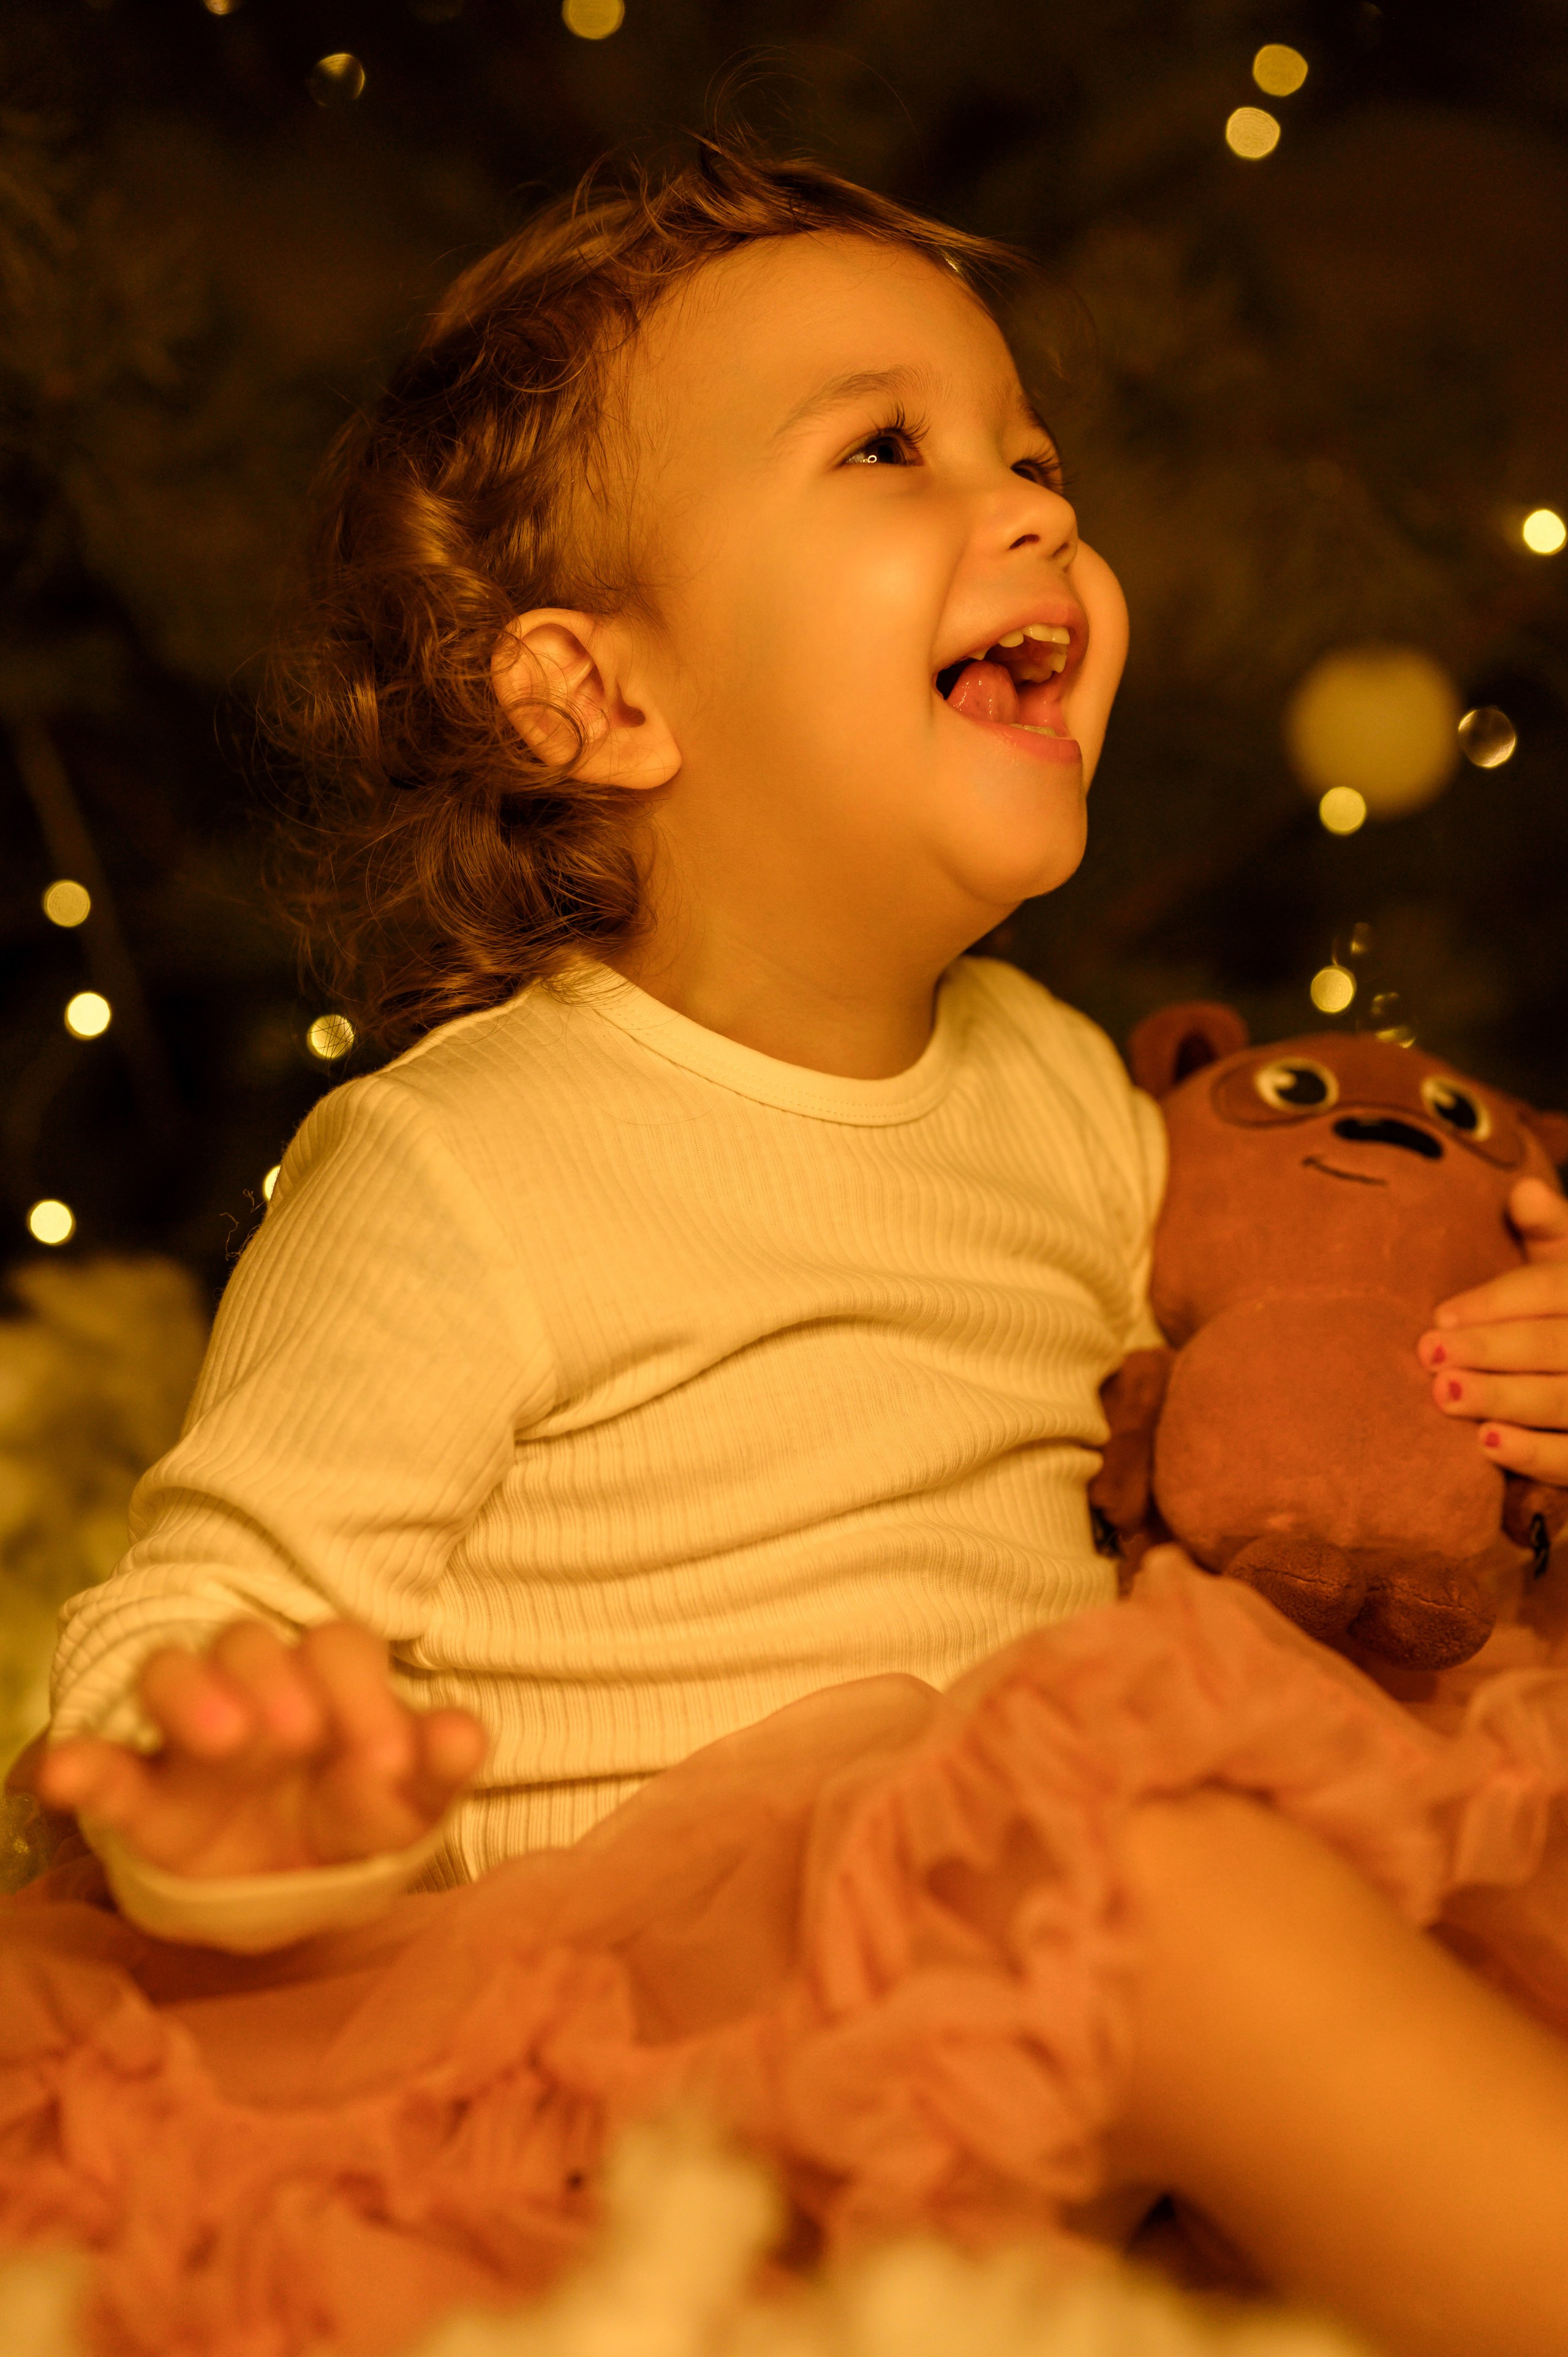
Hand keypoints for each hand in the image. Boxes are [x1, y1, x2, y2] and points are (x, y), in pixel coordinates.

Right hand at [33, 1618, 488, 1879]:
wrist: (295, 1889)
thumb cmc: (356, 1819)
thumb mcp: (407, 1802)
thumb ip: (437, 1766)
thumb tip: (465, 1735)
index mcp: (327, 1683)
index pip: (338, 1648)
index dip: (365, 1693)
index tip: (390, 1762)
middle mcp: (254, 1692)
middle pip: (251, 1646)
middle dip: (274, 1680)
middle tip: (300, 1736)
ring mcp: (190, 1740)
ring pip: (174, 1677)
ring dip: (190, 1696)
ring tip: (222, 1739)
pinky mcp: (141, 1799)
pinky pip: (105, 1766)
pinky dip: (83, 1765)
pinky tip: (65, 1776)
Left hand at [1419, 1177, 1567, 1487]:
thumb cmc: (1561, 1308)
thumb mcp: (1562, 1262)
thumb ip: (1546, 1230)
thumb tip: (1524, 1190)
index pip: (1553, 1290)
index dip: (1498, 1303)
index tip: (1439, 1316)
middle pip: (1559, 1344)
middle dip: (1494, 1351)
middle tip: (1430, 1356)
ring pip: (1567, 1400)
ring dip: (1506, 1398)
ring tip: (1446, 1395)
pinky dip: (1534, 1453)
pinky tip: (1485, 1444)